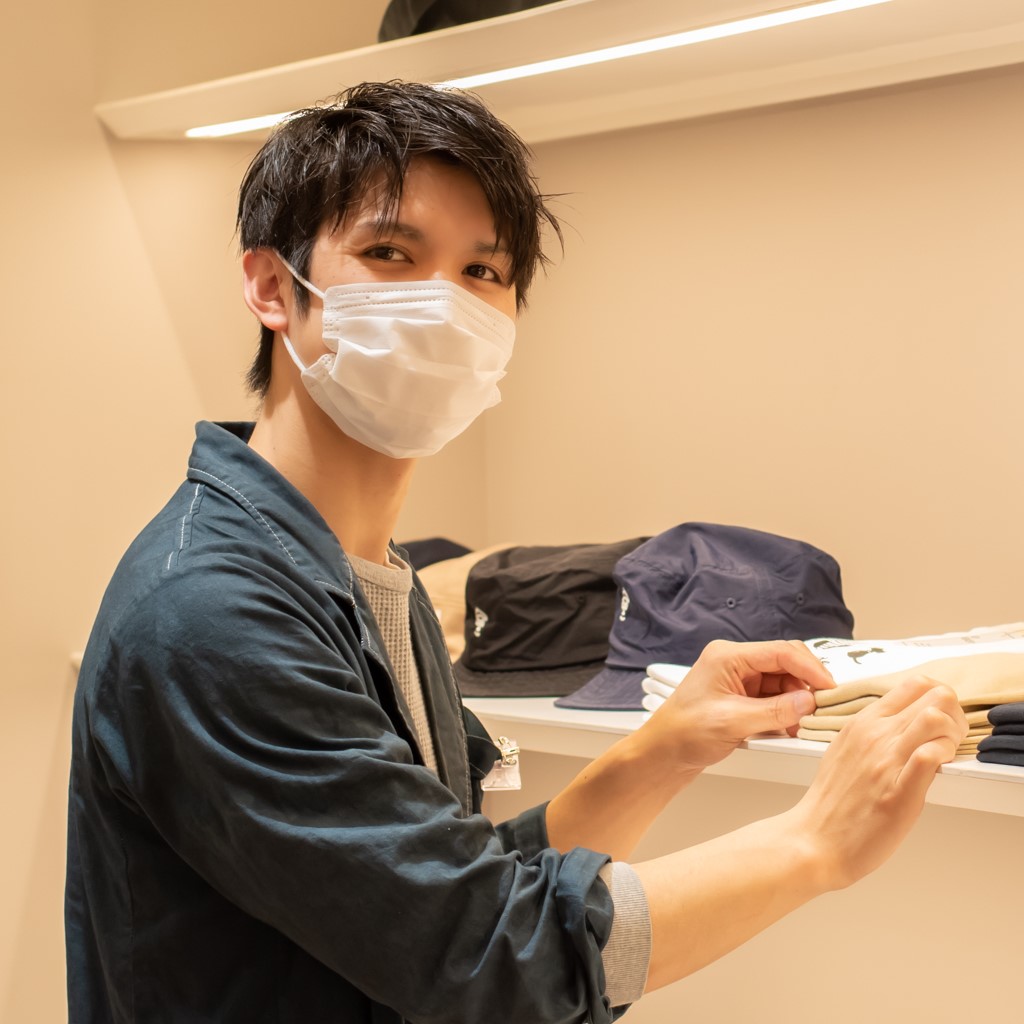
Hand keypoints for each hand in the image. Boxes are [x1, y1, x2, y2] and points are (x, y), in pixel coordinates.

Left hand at [642, 639, 836, 773]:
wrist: (663, 753)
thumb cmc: (684, 733)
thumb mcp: (734, 722)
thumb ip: (775, 711)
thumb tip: (809, 702)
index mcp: (728, 656)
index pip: (780, 652)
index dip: (810, 669)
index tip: (830, 689)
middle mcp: (735, 662)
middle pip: (785, 664)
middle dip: (805, 686)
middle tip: (822, 709)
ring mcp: (738, 679)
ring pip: (783, 683)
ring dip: (797, 702)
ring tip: (804, 725)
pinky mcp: (742, 697)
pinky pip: (774, 698)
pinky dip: (785, 712)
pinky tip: (790, 728)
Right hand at [791, 675, 967, 890]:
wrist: (814, 840)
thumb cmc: (831, 803)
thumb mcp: (845, 750)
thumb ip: (873, 733)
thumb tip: (904, 727)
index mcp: (863, 723)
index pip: (915, 684)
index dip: (939, 699)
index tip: (940, 721)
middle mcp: (875, 734)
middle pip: (935, 694)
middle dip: (954, 714)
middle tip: (950, 740)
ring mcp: (887, 761)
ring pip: (936, 717)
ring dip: (953, 734)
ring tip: (946, 756)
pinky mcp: (899, 792)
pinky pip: (929, 756)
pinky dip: (944, 756)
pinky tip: (939, 771)